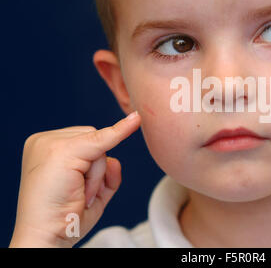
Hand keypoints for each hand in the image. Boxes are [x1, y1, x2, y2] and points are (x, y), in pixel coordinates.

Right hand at [9, 111, 140, 246]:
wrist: (46, 238)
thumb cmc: (65, 218)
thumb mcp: (91, 190)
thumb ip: (106, 172)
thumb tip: (116, 160)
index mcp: (48, 148)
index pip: (86, 140)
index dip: (92, 165)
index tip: (79, 187)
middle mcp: (47, 142)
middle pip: (94, 138)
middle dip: (96, 169)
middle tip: (78, 194)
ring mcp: (51, 143)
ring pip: (100, 144)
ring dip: (97, 175)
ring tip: (79, 195)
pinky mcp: (62, 150)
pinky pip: (104, 138)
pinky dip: (121, 130)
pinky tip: (136, 120)